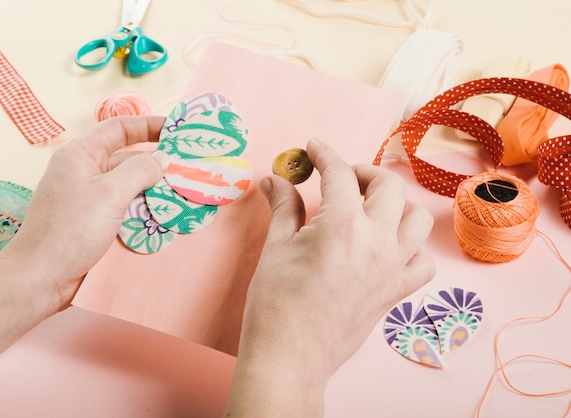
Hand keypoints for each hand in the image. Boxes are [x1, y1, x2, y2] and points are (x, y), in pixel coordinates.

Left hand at [0, 115, 168, 311]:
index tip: (176, 129)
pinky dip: (144, 208)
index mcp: (80, 155)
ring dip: (153, 188)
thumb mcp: (110, 194)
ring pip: (128, 185)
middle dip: (156, 161)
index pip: (118, 128)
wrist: (41, 277)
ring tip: (183, 189)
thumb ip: (139, 171)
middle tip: (187, 164)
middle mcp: (83, 172)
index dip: (148, 125)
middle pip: (126, 157)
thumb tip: (162, 159)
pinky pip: (125, 207)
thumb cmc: (70, 230)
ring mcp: (88, 199)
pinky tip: (165, 214)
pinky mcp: (94, 222)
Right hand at [225, 138, 434, 416]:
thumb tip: (274, 179)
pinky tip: (389, 246)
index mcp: (341, 225)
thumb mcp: (276, 247)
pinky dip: (412, 247)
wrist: (290, 355)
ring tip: (371, 208)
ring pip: (417, 218)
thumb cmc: (275, 303)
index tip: (313, 148)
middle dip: (365, 171)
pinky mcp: (396, 292)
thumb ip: (283, 207)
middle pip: (388, 185)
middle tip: (342, 177)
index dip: (324, 154)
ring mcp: (392, 268)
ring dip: (396, 204)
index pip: (339, 173)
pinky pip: (423, 261)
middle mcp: (376, 241)